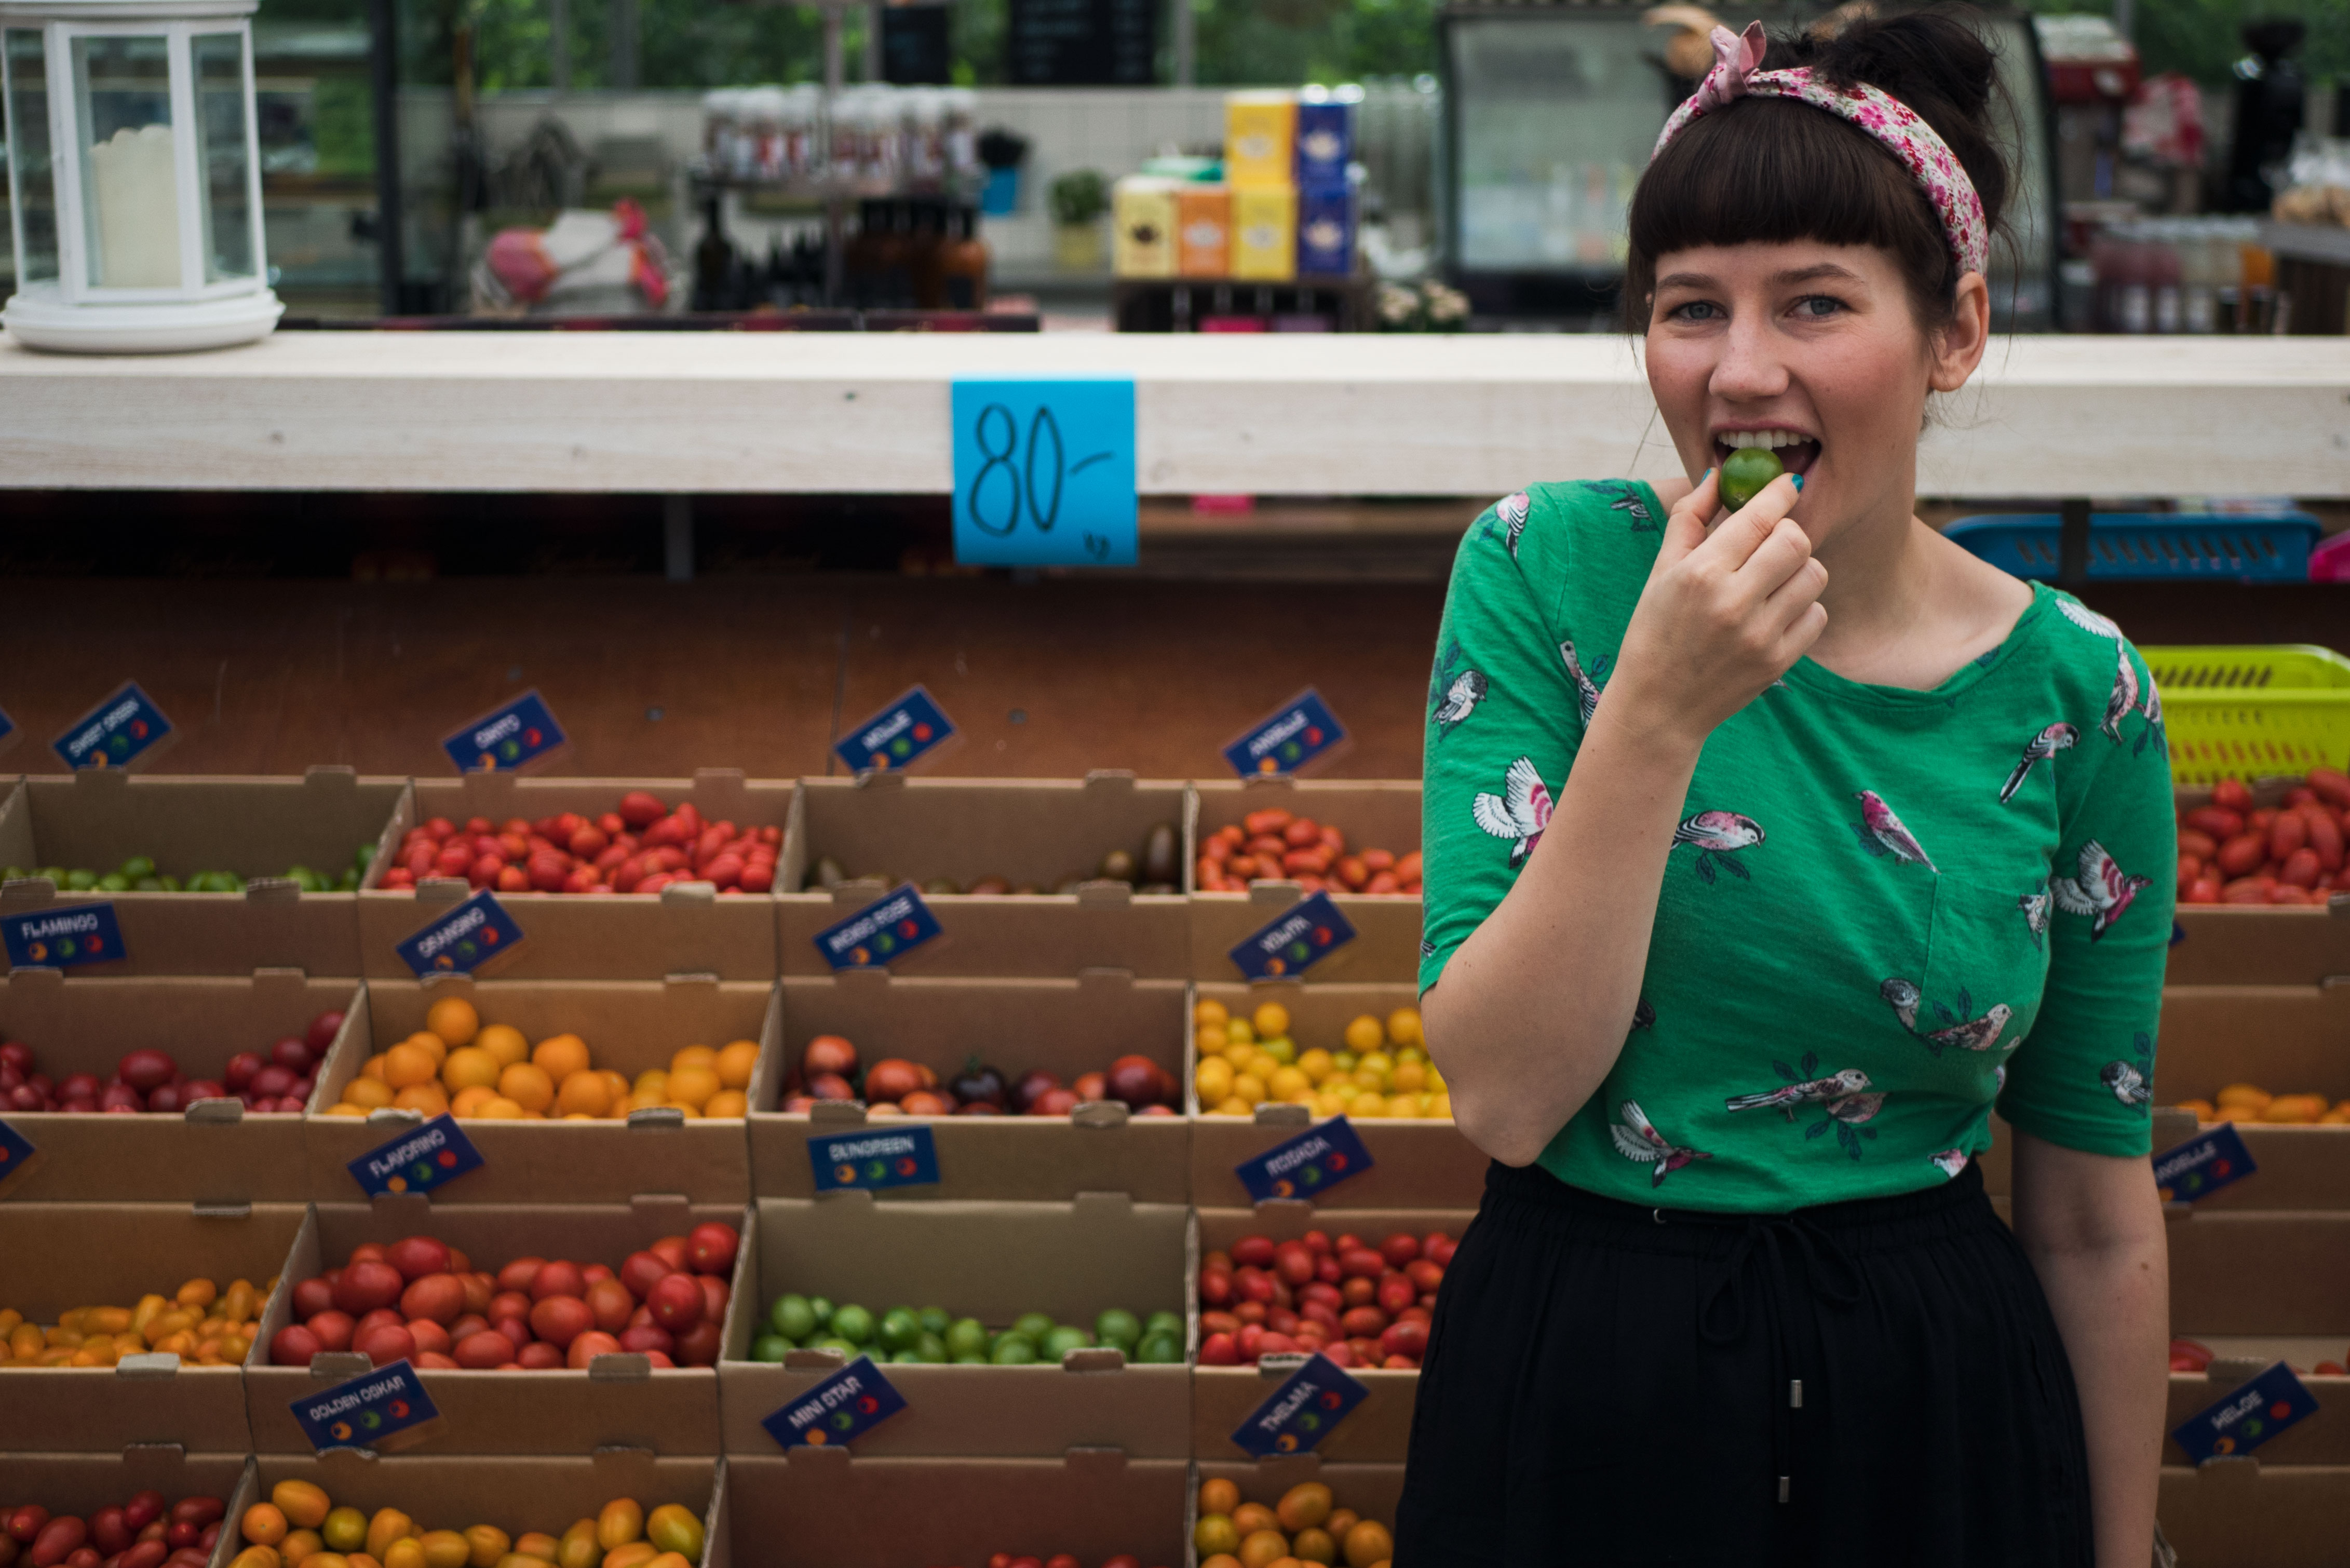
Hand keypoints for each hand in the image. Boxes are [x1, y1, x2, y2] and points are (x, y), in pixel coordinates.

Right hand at [1605, 468, 1826, 754]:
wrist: (1658, 707)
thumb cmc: (1655, 631)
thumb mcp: (1661, 572)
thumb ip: (1689, 518)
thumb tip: (1718, 475)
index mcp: (1699, 574)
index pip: (1759, 516)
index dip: (1780, 493)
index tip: (1787, 484)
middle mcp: (1733, 602)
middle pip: (1796, 541)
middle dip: (1787, 533)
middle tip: (1771, 542)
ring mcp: (1759, 635)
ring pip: (1813, 575)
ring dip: (1798, 569)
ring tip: (1772, 580)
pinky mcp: (1778, 661)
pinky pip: (1816, 615)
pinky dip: (1802, 608)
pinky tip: (1775, 613)